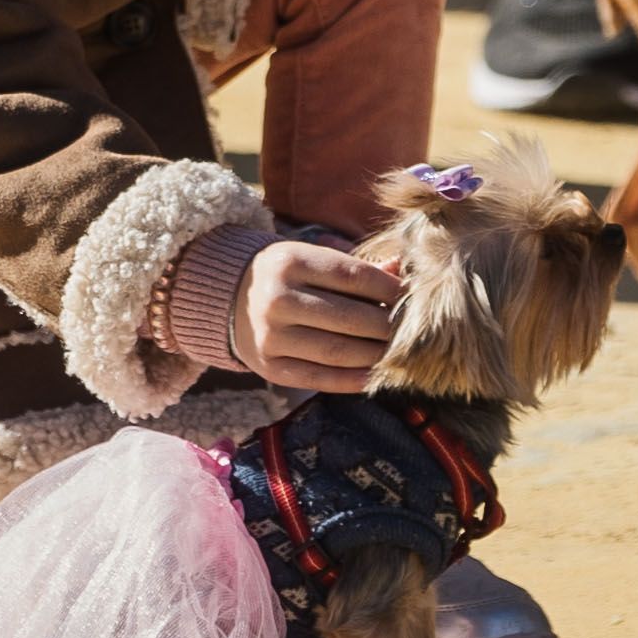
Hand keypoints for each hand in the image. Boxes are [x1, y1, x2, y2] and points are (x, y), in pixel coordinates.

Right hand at [234, 236, 402, 390]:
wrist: (226, 298)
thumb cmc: (282, 274)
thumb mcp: (309, 257)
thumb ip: (352, 266)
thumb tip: (399, 271)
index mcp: (290, 262)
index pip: (353, 276)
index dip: (388, 288)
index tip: (409, 296)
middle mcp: (278, 299)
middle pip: (350, 318)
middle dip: (387, 326)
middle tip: (411, 330)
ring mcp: (272, 337)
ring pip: (338, 351)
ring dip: (375, 354)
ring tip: (396, 352)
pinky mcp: (270, 367)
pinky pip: (320, 378)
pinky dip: (352, 379)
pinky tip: (374, 375)